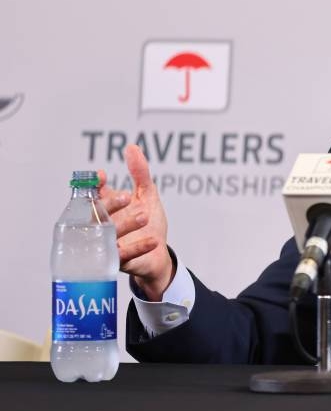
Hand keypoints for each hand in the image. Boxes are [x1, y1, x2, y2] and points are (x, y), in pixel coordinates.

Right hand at [98, 144, 173, 300]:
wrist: (158, 254)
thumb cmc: (148, 223)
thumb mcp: (147, 195)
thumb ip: (140, 173)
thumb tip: (132, 147)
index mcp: (106, 209)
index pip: (92, 196)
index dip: (94, 186)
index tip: (102, 176)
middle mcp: (102, 227)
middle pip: (97, 215)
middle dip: (110, 205)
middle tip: (127, 197)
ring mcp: (108, 246)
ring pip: (109, 235)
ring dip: (125, 224)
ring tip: (144, 216)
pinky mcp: (119, 263)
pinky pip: (125, 256)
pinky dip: (138, 247)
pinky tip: (154, 240)